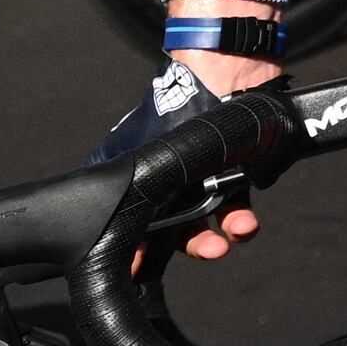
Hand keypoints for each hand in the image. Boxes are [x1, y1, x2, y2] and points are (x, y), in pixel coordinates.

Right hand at [86, 55, 281, 260]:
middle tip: (195, 253)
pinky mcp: (241, 176)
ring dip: (215, 240)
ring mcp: (209, 181)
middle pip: (175, 230)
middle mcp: (176, 186)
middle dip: (184, 247)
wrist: (225, 73)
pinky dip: (242, 223)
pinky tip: (244, 227)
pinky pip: (240, 209)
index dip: (138, 251)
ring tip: (222, 245)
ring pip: (210, 224)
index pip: (138, 224)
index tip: (134, 271)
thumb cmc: (175, 105)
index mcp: (146, 180)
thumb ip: (130, 180)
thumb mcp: (140, 146)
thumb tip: (102, 215)